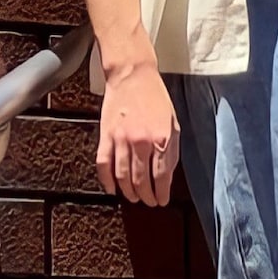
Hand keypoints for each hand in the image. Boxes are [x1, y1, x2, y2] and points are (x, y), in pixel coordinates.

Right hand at [96, 62, 180, 207]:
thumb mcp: (173, 123)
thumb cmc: (156, 98)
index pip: (161, 176)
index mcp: (161, 138)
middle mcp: (141, 142)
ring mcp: (121, 140)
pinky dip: (106, 180)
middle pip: (142, 180)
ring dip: (128, 192)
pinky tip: (111, 188)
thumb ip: (172, 149)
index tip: (162, 200)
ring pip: (122, 176)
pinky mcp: (105, 136)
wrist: (133, 76)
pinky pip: (103, 164)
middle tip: (148, 202)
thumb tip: (167, 174)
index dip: (161, 193)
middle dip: (146, 196)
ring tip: (133, 198)